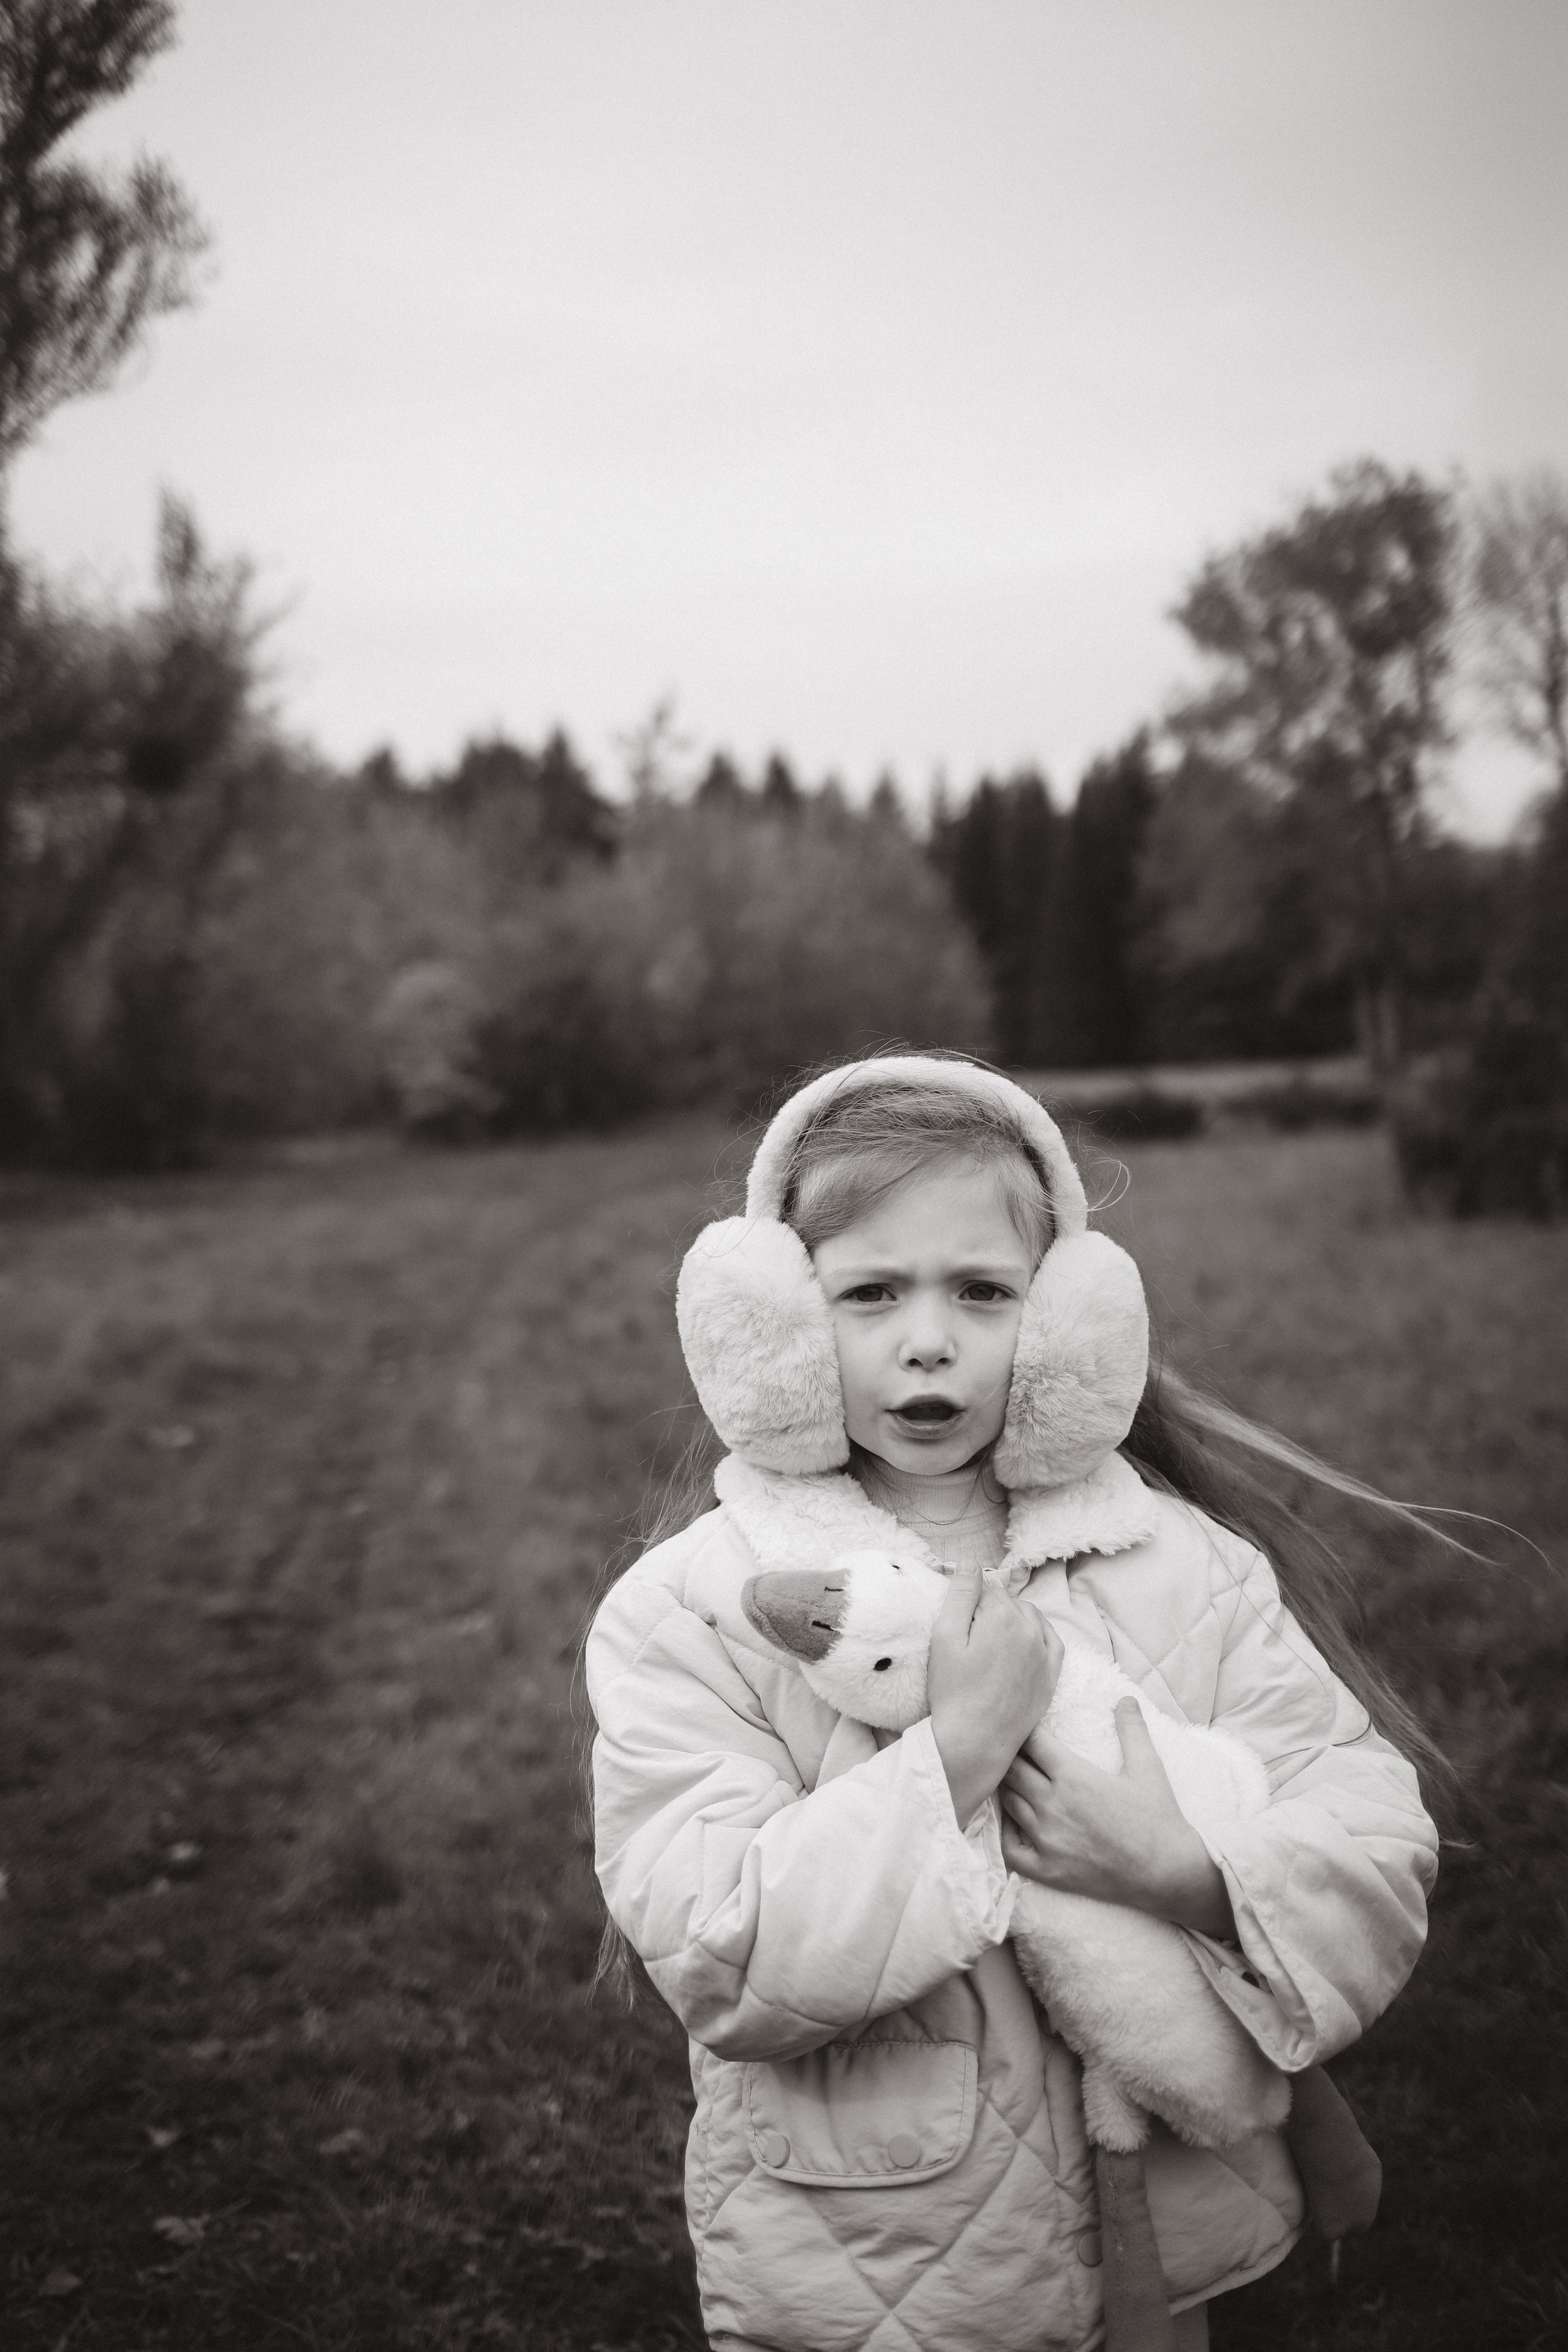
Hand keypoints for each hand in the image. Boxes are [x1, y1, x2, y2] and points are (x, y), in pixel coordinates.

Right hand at [927, 1565, 1061, 1828]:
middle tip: (968, 1635)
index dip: (969, 1599)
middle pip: (1009, 1602)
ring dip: (1014, 1619)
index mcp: (1004, 1616)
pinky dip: (1039, 1634)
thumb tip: (969, 1561)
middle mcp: (1032, 1630)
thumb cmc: (952, 1691)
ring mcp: (1045, 1655)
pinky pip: (1052, 1642)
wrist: (974, 1742)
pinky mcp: (1051, 1678)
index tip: (958, 1618)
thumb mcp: (945, 1636)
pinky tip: (1025, 1640)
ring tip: (989, 1640)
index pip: (987, 1588)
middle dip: (991, 1609)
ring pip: (1031, 1618)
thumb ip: (959, 1593)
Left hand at [999, 1698, 1236, 1938]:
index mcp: (1073, 1776)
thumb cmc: (1159, 1818)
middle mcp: (1052, 1805)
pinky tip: (1013, 1822)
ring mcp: (1046, 1840)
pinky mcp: (1047, 1870)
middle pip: (1011, 1769)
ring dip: (1006, 1787)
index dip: (1024, 1729)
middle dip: (1009, 1755)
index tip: (1023, 1723)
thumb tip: (1126, 1698)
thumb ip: (1132, 1729)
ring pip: (1008, 1803)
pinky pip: (1009, 1848)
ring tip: (1008, 1777)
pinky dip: (1005, 1832)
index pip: (1031, 1741)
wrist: (1168, 1873)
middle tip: (1009, 1747)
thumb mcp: (1148, 1767)